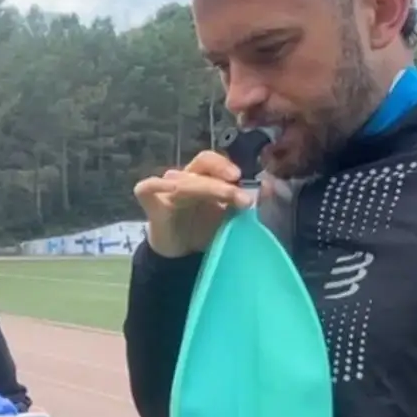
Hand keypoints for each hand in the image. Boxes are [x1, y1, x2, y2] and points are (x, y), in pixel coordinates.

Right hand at [133, 150, 253, 258]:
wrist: (181, 254)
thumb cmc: (204, 230)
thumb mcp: (228, 216)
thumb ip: (244, 201)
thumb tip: (269, 188)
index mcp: (203, 177)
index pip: (212, 161)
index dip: (226, 166)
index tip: (243, 178)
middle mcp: (184, 176)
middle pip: (201, 166)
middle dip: (224, 181)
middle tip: (244, 198)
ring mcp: (165, 187)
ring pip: (183, 180)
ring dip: (208, 188)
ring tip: (230, 199)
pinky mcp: (150, 201)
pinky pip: (148, 187)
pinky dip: (157, 185)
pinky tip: (169, 187)